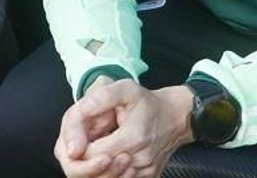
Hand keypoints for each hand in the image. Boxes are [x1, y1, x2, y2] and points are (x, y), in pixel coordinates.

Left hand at [57, 80, 194, 177]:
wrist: (176, 116)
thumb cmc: (150, 103)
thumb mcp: (126, 88)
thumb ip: (102, 96)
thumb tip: (83, 110)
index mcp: (134, 137)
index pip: (93, 155)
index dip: (79, 147)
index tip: (79, 137)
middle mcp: (141, 159)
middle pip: (99, 170)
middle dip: (85, 158)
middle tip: (84, 143)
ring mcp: (146, 171)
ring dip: (97, 166)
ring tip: (96, 148)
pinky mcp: (148, 176)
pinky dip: (111, 171)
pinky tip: (109, 156)